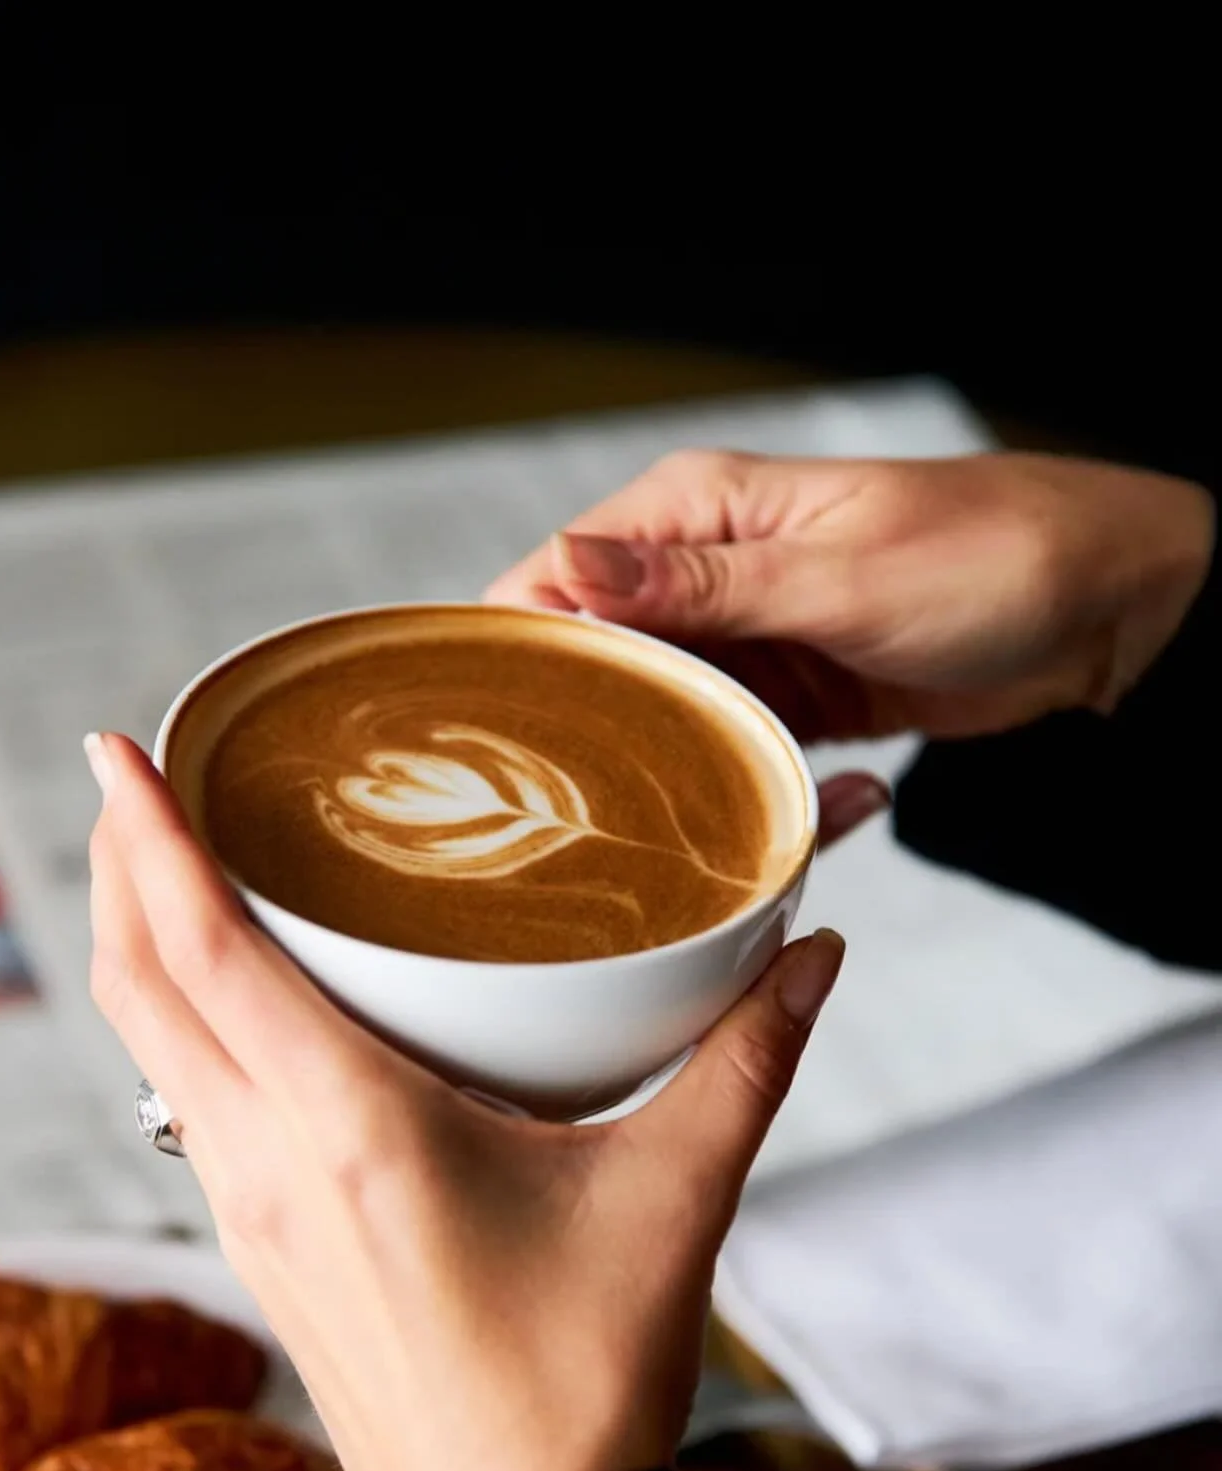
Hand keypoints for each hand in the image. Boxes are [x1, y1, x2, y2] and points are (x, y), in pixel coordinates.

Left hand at [86, 732, 843, 1470]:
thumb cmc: (581, 1385)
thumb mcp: (675, 1200)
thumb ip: (745, 1059)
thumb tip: (816, 952)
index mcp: (349, 1127)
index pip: (203, 951)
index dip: (148, 837)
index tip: (121, 746)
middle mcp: (269, 1162)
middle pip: (140, 986)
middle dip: (121, 869)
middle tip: (142, 779)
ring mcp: (249, 1215)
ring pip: (148, 1051)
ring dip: (139, 948)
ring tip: (171, 871)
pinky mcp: (263, 1255)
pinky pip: (184, 1108)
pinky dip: (176, 1027)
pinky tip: (234, 1008)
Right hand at [486, 450, 1213, 741]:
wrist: (1110, 611)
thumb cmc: (992, 555)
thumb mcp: (836, 574)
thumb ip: (697, 584)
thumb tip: (566, 567)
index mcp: (699, 510)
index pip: (557, 574)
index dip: (522, 648)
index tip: (508, 730)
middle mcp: (706, 573)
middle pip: (595, 659)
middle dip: (593, 725)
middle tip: (599, 802)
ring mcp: (747, 639)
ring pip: (659, 714)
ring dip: (676, 765)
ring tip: (699, 812)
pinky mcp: (787, 695)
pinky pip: (730, 747)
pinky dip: (748, 780)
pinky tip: (793, 796)